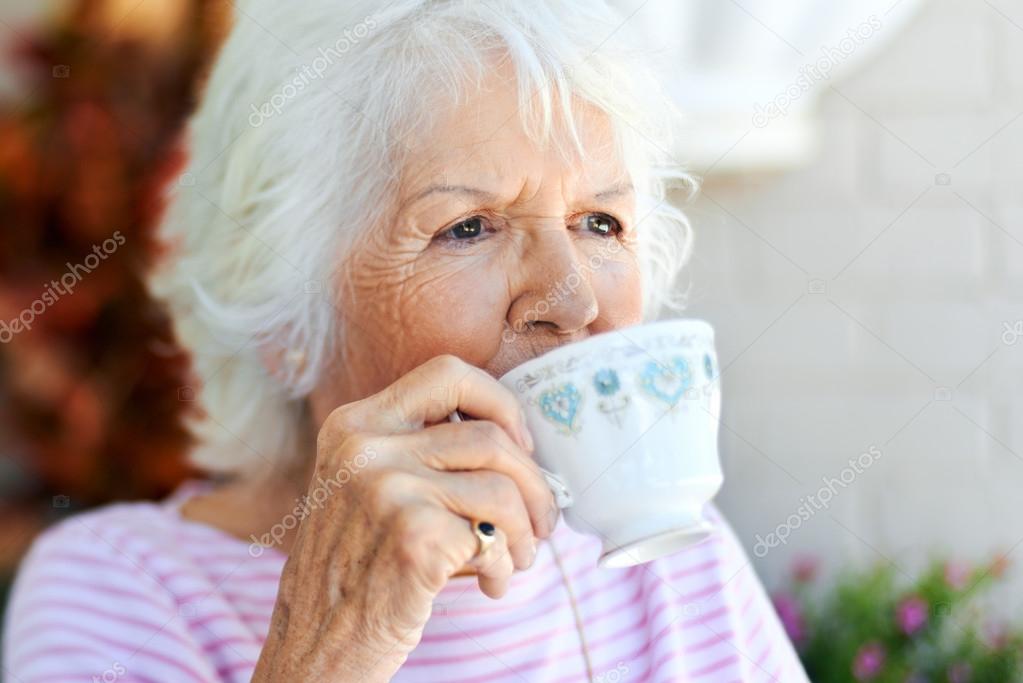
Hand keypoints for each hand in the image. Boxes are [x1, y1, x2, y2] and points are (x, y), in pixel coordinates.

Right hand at [252, 355, 558, 681]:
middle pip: (491, 437)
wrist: (314, 646)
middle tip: (540, 521)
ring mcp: (386, 489)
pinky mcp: (413, 537)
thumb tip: (519, 443)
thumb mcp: (366, 487)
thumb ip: (422, 452)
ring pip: (502, 490)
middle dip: (533, 483)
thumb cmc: (356, 568)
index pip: (449, 374)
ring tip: (516, 558)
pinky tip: (491, 584)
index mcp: (355, 424)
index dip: (500, 403)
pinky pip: (493, 538)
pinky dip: (505, 565)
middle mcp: (365, 447)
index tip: (518, 445)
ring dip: (524, 532)